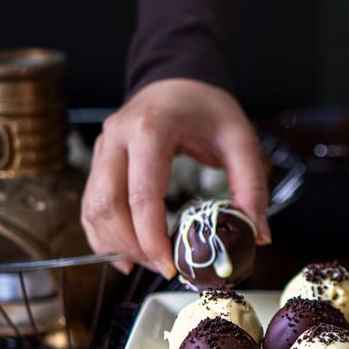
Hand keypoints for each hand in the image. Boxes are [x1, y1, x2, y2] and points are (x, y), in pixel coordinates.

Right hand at [81, 79, 270, 275]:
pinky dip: (102, 234)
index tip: (170, 265)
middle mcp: (117, 137)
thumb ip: (251, 186)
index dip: (151, 237)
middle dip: (132, 246)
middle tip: (162, 268)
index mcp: (151, 129)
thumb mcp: (240, 140)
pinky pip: (89, 203)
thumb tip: (258, 235)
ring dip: (115, 243)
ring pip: (92, 208)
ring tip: (147, 264)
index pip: (141, 194)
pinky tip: (125, 254)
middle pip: (107, 205)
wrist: (180, 79)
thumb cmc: (208, 108)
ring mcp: (103, 148)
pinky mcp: (99, 160)